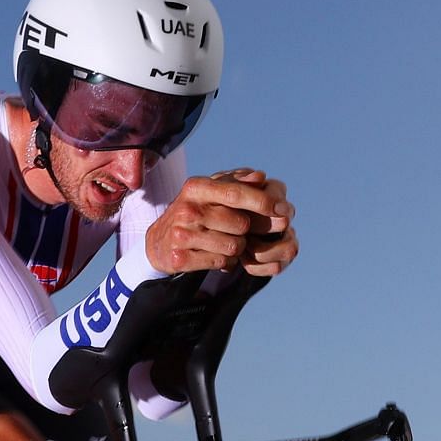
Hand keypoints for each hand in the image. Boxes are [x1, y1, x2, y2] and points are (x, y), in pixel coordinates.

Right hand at [144, 168, 298, 277]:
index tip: (282, 209)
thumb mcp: (209, 191)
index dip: (262, 202)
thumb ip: (236, 182)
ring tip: (224, 243)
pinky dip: (225, 262)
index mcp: (195, 188)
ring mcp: (182, 235)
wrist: (158, 242)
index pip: (235, 193)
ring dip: (236, 248)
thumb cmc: (193, 212)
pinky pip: (221, 263)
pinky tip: (215, 255)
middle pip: (240, 224)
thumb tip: (260, 177)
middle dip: (246, 231)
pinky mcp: (180, 258)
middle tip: (236, 231)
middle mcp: (187, 210)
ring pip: (233, 246)